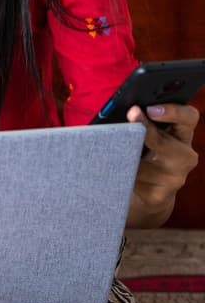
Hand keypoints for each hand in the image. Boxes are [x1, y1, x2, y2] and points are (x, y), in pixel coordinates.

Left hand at [126, 101, 199, 227]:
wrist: (143, 190)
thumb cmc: (139, 152)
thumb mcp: (142, 133)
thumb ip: (138, 120)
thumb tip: (124, 109)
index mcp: (180, 133)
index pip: (188, 117)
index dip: (174, 111)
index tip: (150, 108)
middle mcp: (184, 154)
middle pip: (176, 143)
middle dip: (150, 130)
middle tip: (130, 118)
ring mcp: (175, 177)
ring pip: (157, 164)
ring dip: (134, 152)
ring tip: (116, 144)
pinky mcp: (160, 195)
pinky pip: (140, 181)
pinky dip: (124, 171)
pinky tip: (113, 165)